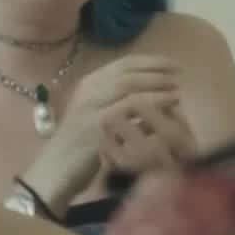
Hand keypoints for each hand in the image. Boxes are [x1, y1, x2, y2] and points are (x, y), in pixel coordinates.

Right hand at [22, 55, 185, 211]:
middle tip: (180, 74)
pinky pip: (129, 107)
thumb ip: (121, 107)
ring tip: (176, 89)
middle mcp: (88, 91)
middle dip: (157, 70)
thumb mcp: (100, 120)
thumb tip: (154, 96)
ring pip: (128, 85)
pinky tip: (168, 105)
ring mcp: (90, 107)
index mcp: (88, 85)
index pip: (122, 63)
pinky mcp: (96, 126)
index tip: (172, 65)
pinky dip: (153, 102)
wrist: (55, 172)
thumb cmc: (81, 150)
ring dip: (157, 84)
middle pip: (127, 72)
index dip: (150, 61)